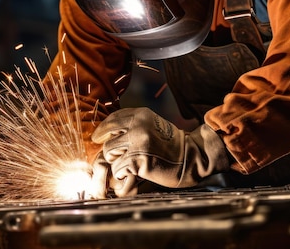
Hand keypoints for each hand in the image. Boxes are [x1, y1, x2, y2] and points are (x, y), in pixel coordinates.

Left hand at [91, 107, 229, 196]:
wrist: (191, 158)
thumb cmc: (171, 145)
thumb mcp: (153, 126)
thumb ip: (134, 126)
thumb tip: (109, 133)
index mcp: (141, 114)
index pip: (113, 119)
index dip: (103, 129)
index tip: (98, 137)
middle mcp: (138, 125)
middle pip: (107, 137)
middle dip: (109, 149)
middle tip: (112, 156)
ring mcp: (138, 141)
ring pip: (109, 153)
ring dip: (115, 162)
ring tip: (127, 165)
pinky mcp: (138, 159)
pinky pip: (117, 169)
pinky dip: (122, 174)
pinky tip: (132, 174)